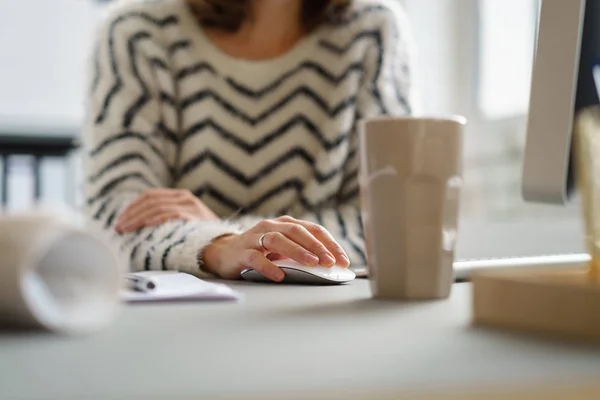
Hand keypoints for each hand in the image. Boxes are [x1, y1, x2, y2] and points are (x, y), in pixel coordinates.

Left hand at [115, 189, 218, 232]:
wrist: (226, 243)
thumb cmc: (202, 236)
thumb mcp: (184, 222)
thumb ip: (166, 218)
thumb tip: (137, 225)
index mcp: (180, 196)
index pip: (149, 196)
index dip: (132, 207)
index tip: (119, 220)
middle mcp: (185, 197)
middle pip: (150, 201)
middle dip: (131, 214)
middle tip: (118, 227)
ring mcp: (190, 205)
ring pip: (156, 207)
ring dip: (137, 219)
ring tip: (125, 229)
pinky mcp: (194, 216)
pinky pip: (170, 214)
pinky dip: (155, 219)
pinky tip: (144, 226)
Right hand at [202, 216, 349, 281]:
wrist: (224, 253)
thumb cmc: (261, 252)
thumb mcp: (283, 249)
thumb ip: (302, 253)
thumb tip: (330, 267)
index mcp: (286, 224)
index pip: (313, 229)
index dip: (330, 244)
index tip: (343, 260)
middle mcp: (271, 226)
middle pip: (297, 231)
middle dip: (316, 247)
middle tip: (330, 262)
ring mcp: (255, 238)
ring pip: (278, 240)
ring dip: (297, 252)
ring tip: (312, 264)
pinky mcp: (242, 252)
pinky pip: (256, 258)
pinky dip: (269, 267)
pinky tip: (279, 276)